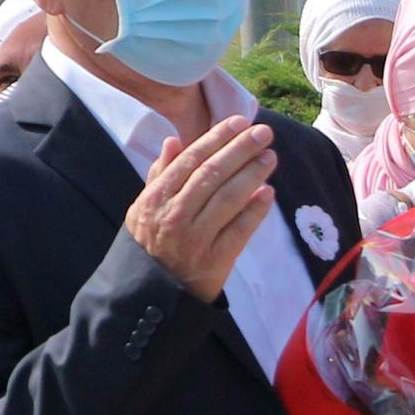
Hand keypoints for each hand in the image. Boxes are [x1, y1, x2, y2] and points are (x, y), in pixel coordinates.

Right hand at [125, 119, 275, 301]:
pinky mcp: (214, 260)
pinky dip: (255, 211)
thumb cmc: (151, 243)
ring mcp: (194, 238)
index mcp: (155, 198)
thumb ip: (160, 174)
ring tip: (270, 157)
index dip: (216, 139)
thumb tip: (173, 141)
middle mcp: (173, 215)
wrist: (151, 292)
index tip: (239, 122)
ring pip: (228, 199)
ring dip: (252, 174)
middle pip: (212, 175)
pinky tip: (269, 193)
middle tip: (264, 133)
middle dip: (240, 150)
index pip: (190, 160)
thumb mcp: (144, 208)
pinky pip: (239, 231)